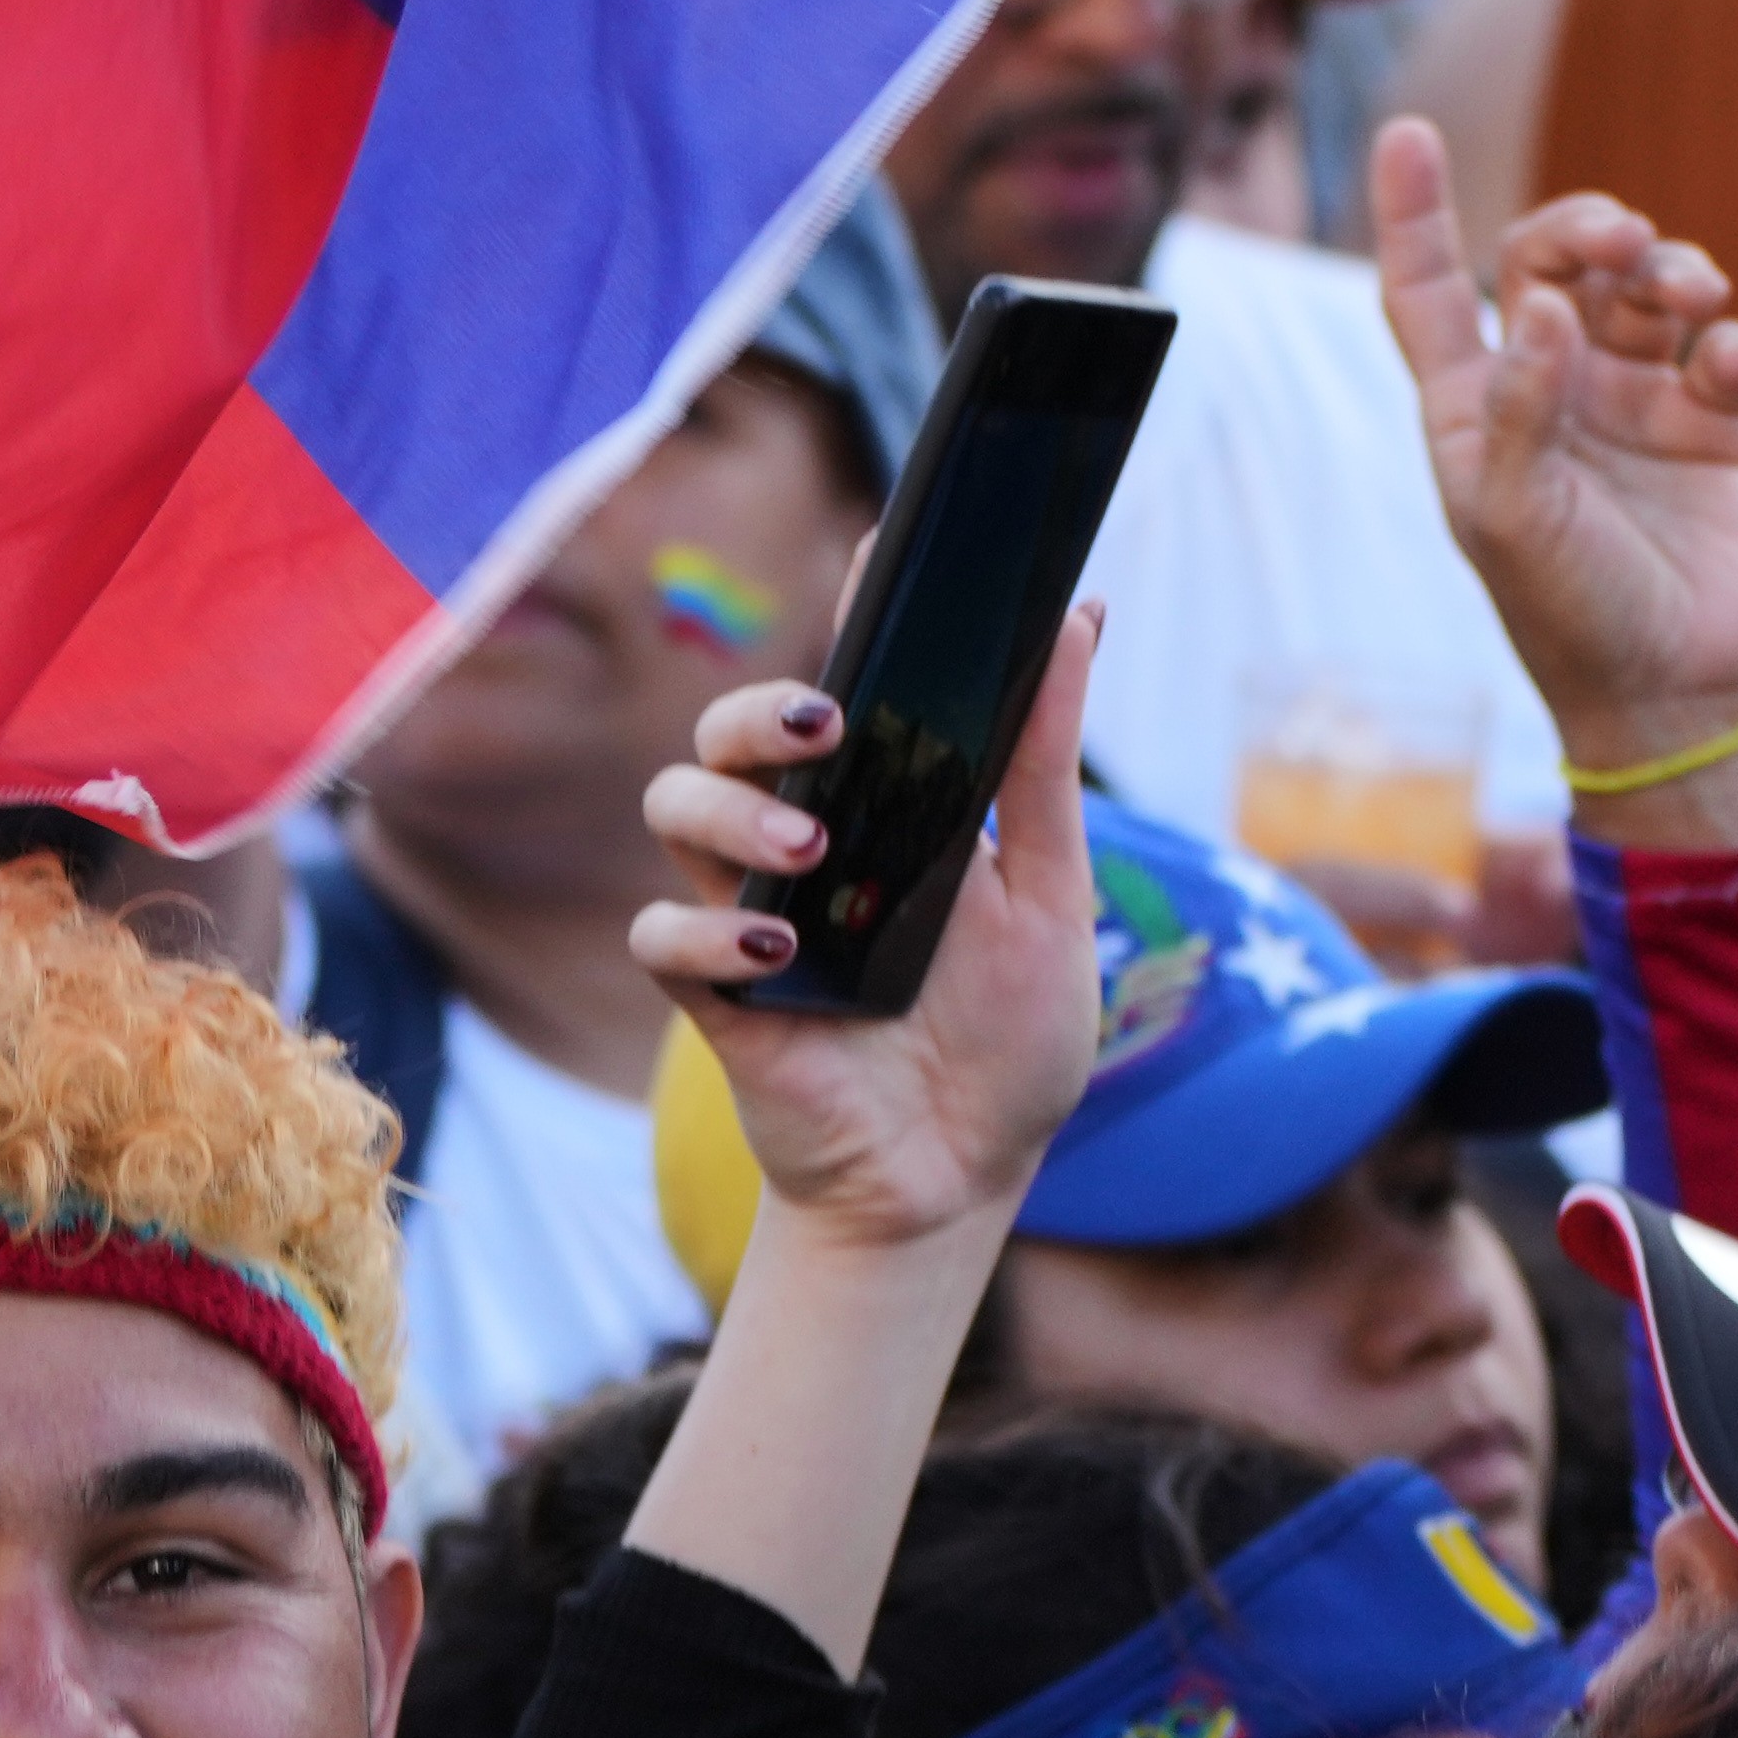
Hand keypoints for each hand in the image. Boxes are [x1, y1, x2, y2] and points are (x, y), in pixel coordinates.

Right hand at [625, 625, 1103, 1243]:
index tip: (881, 558)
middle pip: (724, 733)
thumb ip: (1044, 768)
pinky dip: (703, 935)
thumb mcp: (1051, 898)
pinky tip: (777, 952)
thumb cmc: (1005, 1041)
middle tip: (825, 731)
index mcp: (879, 810)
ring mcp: (749, 917)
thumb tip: (1079, 619)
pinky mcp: (717, 999)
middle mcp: (801, 847)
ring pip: (672, 808)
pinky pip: (659, 939)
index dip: (850, 619)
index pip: (842, 690)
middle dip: (756, 714)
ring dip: (730, 813)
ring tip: (812, 851)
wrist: (962, 1179)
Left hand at [1367, 118, 1737, 762]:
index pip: (1430, 289)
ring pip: (1650, 289)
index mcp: (1475, 403)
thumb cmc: (1562, 610)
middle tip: (1620, 238)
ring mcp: (1639, 400)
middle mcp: (1554, 385)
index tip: (1406, 131)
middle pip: (1554, 261)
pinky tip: (1735, 370)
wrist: (1667, 690)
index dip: (1412, 213)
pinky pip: (1730, 352)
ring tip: (1688, 290)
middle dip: (1584, 226)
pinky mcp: (1718, 427)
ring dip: (1671, 266)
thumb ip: (1517, 408)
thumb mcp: (1507, 517)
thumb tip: (1536, 305)